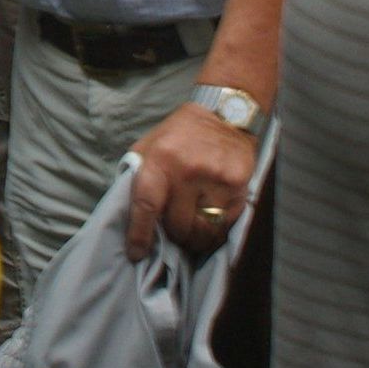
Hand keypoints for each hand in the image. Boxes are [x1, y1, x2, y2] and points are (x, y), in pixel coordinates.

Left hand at [125, 104, 258, 260]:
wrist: (224, 114)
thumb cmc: (179, 135)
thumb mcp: (150, 146)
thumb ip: (139, 176)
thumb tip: (129, 214)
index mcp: (160, 160)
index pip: (146, 205)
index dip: (140, 234)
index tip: (136, 253)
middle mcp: (188, 171)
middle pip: (178, 225)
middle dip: (174, 235)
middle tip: (174, 231)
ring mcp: (217, 180)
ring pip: (204, 231)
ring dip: (196, 238)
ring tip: (194, 231)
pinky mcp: (239, 186)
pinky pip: (226, 224)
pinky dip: (217, 229)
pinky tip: (213, 219)